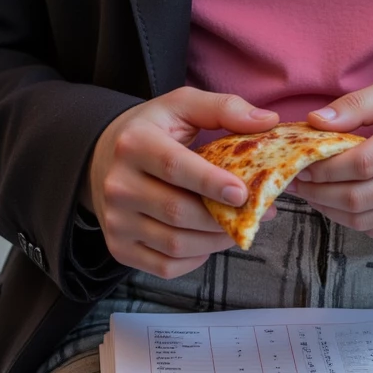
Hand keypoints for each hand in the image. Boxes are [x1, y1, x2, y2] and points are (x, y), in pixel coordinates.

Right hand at [83, 88, 278, 277]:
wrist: (104, 157)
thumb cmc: (153, 130)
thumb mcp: (182, 106)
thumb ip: (224, 108)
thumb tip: (268, 121)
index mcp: (134, 143)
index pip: (174, 167)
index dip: (210, 183)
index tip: (242, 193)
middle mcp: (119, 185)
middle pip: (177, 211)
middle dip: (223, 218)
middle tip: (258, 213)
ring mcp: (116, 221)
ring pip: (174, 244)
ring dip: (215, 241)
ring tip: (239, 227)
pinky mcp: (120, 248)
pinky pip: (166, 266)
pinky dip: (196, 258)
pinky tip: (209, 240)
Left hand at [289, 78, 372, 237]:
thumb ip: (355, 104)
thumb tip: (315, 122)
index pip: (359, 164)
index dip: (323, 167)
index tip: (302, 161)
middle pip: (356, 198)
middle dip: (318, 192)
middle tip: (298, 179)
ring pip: (363, 221)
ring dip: (329, 210)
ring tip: (313, 191)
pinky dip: (352, 220)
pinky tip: (339, 202)